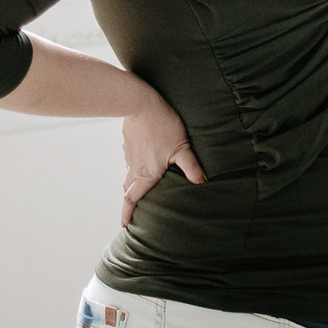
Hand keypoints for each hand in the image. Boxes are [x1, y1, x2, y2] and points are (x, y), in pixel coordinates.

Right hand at [120, 91, 206, 225]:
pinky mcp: (128, 142)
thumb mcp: (181, 147)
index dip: (127, 213)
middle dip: (128, 202)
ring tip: (140, 187)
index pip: (132, 198)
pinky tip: (143, 160)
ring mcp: (129, 154)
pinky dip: (135, 165)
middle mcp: (134, 167)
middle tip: (130, 210)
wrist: (140, 103)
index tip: (124, 224)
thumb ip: (191, 166)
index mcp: (146, 173)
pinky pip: (130, 159)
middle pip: (128, 189)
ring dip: (132, 183)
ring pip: (129, 173)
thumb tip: (202, 182)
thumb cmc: (163, 125)